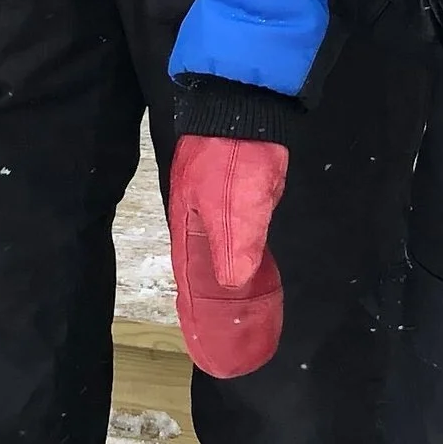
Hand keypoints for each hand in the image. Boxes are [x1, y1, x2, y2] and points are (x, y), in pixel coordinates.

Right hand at [167, 134, 287, 378]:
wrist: (246, 104)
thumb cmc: (235, 159)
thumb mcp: (237, 205)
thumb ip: (236, 245)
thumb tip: (234, 286)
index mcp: (187, 225)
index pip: (188, 277)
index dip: (196, 308)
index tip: (206, 339)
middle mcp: (196, 219)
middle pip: (201, 267)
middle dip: (210, 299)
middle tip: (230, 332)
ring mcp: (215, 204)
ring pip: (220, 251)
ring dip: (227, 278)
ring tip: (243, 310)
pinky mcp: (236, 192)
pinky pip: (238, 234)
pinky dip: (244, 255)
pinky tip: (255, 265)